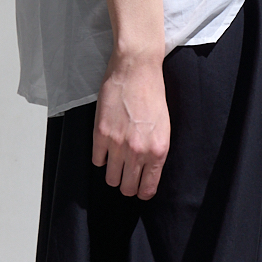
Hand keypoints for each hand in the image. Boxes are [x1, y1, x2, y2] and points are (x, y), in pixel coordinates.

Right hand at [92, 54, 169, 199]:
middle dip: (127, 185)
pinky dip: (100, 157)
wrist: (137, 70)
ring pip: (110, 178)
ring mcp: (118, 144)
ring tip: (115, 162)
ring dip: (112, 173)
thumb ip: (156, 151)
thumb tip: (148, 171)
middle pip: (127, 187)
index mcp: (158, 151)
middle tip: (126, 176)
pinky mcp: (100, 134)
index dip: (142, 192)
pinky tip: (106, 147)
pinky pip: (97, 160)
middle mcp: (138, 151)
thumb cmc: (153, 94)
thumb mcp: (164, 127)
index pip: (147, 188)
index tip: (139, 189)